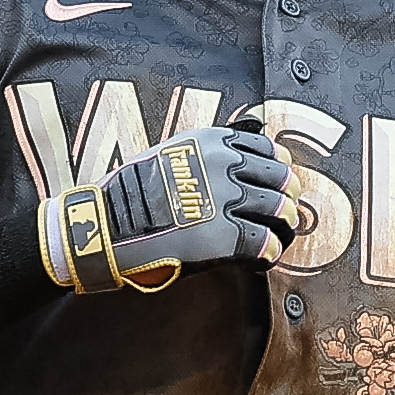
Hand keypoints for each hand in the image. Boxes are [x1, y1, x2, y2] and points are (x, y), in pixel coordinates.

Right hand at [42, 126, 294, 295]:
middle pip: (285, 182)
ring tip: (272, 239)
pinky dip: (269, 254)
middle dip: (286, 201)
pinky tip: (258, 260)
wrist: (108, 227)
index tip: (275, 187)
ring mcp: (228, 202)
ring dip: (283, 229)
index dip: (279, 173)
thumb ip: (212, 148)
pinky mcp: (227, 238)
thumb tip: (250, 135)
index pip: (273, 152)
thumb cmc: (134, 193)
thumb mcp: (174, 151)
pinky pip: (268, 244)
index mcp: (216, 143)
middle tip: (279, 218)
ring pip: (283, 212)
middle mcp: (227, 166)